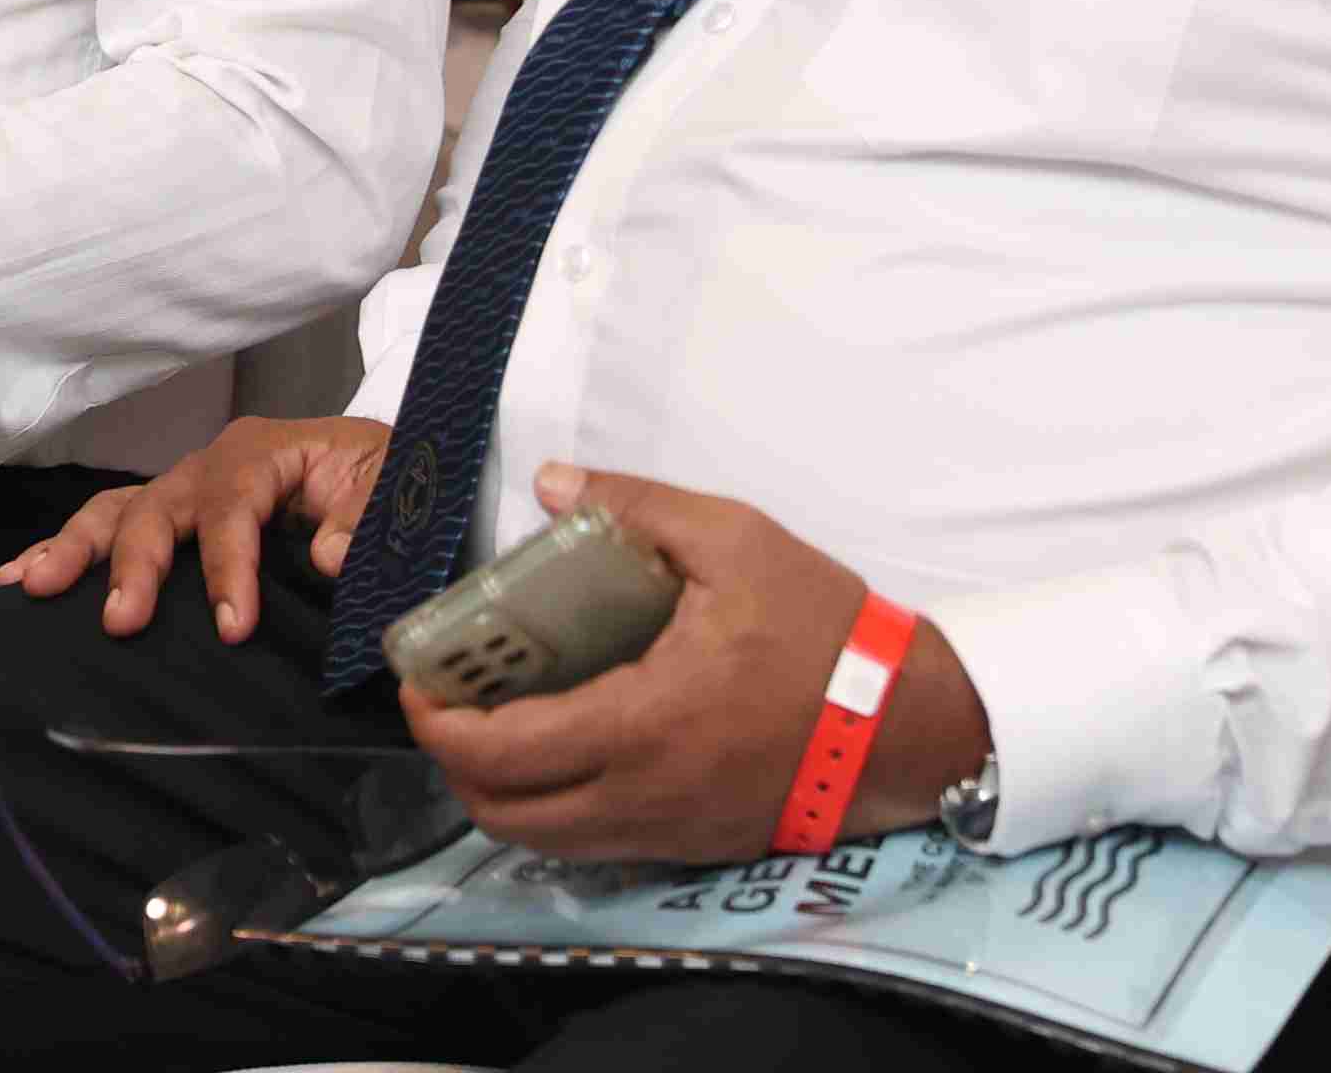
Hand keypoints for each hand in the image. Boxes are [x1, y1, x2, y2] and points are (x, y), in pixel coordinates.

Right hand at [0, 414, 396, 641]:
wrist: (385, 470)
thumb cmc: (387, 478)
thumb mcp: (397, 487)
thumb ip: (368, 519)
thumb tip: (328, 555)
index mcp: (265, 451)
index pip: (232, 506)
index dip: (228, 566)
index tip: (234, 627)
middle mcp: (213, 464)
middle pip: (158, 506)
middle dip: (132, 562)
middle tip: (120, 620)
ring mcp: (187, 488)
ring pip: (119, 511)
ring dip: (74, 549)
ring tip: (33, 586)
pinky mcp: (176, 514)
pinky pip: (114, 523)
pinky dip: (67, 548)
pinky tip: (21, 576)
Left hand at [404, 461, 989, 864]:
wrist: (913, 723)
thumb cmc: (823, 629)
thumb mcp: (735, 541)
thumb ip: (637, 506)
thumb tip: (550, 483)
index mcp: (642, 723)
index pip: (505, 754)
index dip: (440, 726)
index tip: (417, 684)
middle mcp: (644, 795)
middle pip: (505, 814)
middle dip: (454, 764)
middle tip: (444, 704)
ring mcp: (669, 831)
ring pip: (546, 842)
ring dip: (500, 793)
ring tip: (491, 726)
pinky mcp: (694, 847)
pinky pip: (595, 846)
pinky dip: (554, 810)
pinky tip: (559, 750)